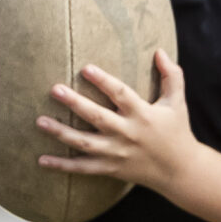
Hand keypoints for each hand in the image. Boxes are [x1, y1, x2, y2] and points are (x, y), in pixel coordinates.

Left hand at [37, 51, 199, 194]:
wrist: (180, 171)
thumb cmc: (177, 131)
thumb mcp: (177, 102)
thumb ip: (171, 75)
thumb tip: (159, 50)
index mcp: (143, 114)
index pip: (120, 94)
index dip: (103, 80)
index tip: (85, 68)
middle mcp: (128, 134)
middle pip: (97, 117)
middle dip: (75, 103)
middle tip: (54, 89)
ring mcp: (117, 153)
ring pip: (85, 143)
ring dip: (61, 133)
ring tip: (40, 121)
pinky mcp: (111, 169)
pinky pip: (83, 168)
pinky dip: (62, 165)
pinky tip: (41, 159)